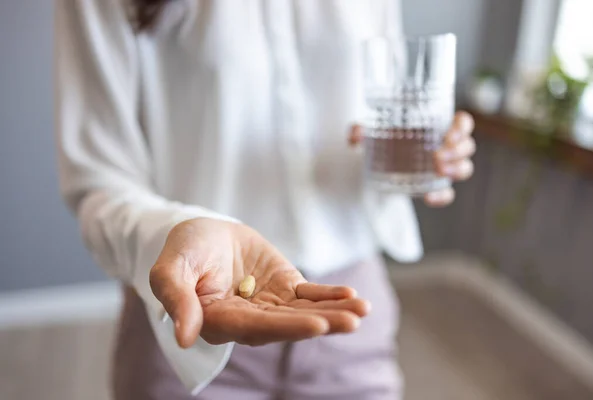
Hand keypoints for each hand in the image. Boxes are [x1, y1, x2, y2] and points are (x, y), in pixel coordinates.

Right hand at [150, 218, 368, 347]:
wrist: (203, 233)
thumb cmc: (183, 250)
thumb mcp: (169, 268)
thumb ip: (176, 298)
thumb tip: (182, 337)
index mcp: (219, 320)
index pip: (255, 327)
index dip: (286, 327)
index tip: (317, 325)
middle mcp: (248, 319)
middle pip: (287, 324)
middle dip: (320, 323)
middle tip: (351, 322)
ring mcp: (269, 304)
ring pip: (303, 311)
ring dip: (333, 312)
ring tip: (361, 310)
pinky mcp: (284, 287)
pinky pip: (309, 294)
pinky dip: (329, 295)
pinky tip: (352, 296)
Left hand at [349, 111, 475, 206]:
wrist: (379, 163)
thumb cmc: (384, 139)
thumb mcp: (371, 132)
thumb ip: (361, 131)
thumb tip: (356, 134)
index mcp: (437, 126)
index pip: (463, 123)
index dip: (462, 127)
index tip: (449, 133)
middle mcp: (445, 146)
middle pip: (467, 146)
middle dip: (457, 151)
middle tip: (436, 156)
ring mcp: (443, 167)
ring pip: (465, 167)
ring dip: (456, 169)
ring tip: (438, 171)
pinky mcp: (435, 186)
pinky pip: (448, 193)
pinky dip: (442, 197)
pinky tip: (428, 198)